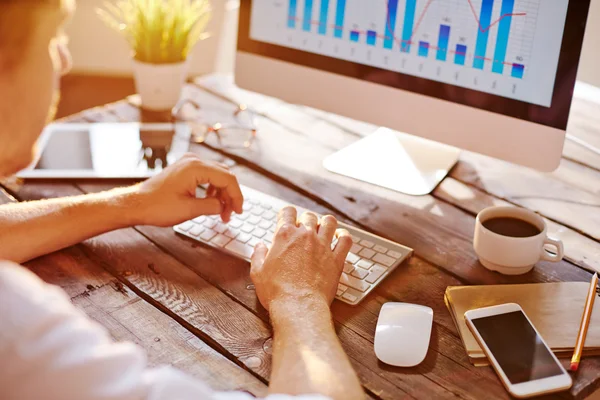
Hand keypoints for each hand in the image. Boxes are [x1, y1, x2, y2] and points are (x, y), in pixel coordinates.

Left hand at [128, 153, 243, 226]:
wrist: (136, 204)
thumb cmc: (156, 206)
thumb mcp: (189, 210)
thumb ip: (211, 206)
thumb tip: (224, 206)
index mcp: (196, 168)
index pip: (227, 179)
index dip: (236, 196)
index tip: (239, 211)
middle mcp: (193, 161)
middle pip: (224, 175)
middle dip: (230, 195)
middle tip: (231, 214)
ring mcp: (188, 163)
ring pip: (217, 175)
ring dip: (222, 193)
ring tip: (221, 212)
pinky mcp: (184, 169)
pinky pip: (206, 176)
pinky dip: (212, 189)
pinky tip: (211, 202)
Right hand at [250, 207, 351, 309]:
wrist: (298, 306)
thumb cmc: (276, 291)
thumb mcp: (258, 272)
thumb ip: (259, 255)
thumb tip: (260, 246)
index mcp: (285, 235)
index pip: (288, 212)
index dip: (287, 214)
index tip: (287, 220)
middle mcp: (305, 236)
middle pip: (309, 216)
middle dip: (306, 220)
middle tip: (304, 230)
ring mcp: (323, 246)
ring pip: (329, 222)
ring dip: (326, 223)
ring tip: (323, 229)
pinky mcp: (336, 259)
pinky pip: (346, 240)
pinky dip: (344, 236)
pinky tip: (340, 238)